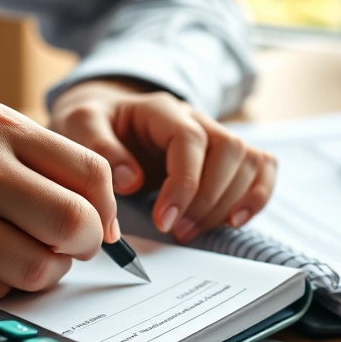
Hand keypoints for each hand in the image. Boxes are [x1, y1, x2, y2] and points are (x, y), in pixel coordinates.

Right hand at [0, 103, 117, 299]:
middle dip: (84, 247)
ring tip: (23, 256)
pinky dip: (2, 286)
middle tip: (71, 250)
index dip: (107, 210)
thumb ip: (52, 171)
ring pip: (40, 267)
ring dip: (44, 273)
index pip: (91, 171)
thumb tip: (109, 227)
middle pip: (73, 222)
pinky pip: (1, 290)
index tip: (100, 227)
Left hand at [50, 78, 276, 242]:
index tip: (163, 219)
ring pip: (248, 161)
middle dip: (206, 200)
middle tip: (175, 232)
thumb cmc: (94, 124)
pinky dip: (257, 196)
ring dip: (226, 204)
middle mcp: (196, 117)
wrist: (105, 117)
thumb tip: (131, 180)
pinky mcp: (226, 156)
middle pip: (228, 150)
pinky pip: (262, 167)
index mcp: (161, 110)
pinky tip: (234, 221)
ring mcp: (215, 134)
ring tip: (188, 232)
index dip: (185, 183)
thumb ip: (100, 149)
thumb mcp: (79, 125)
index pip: (190, 140)